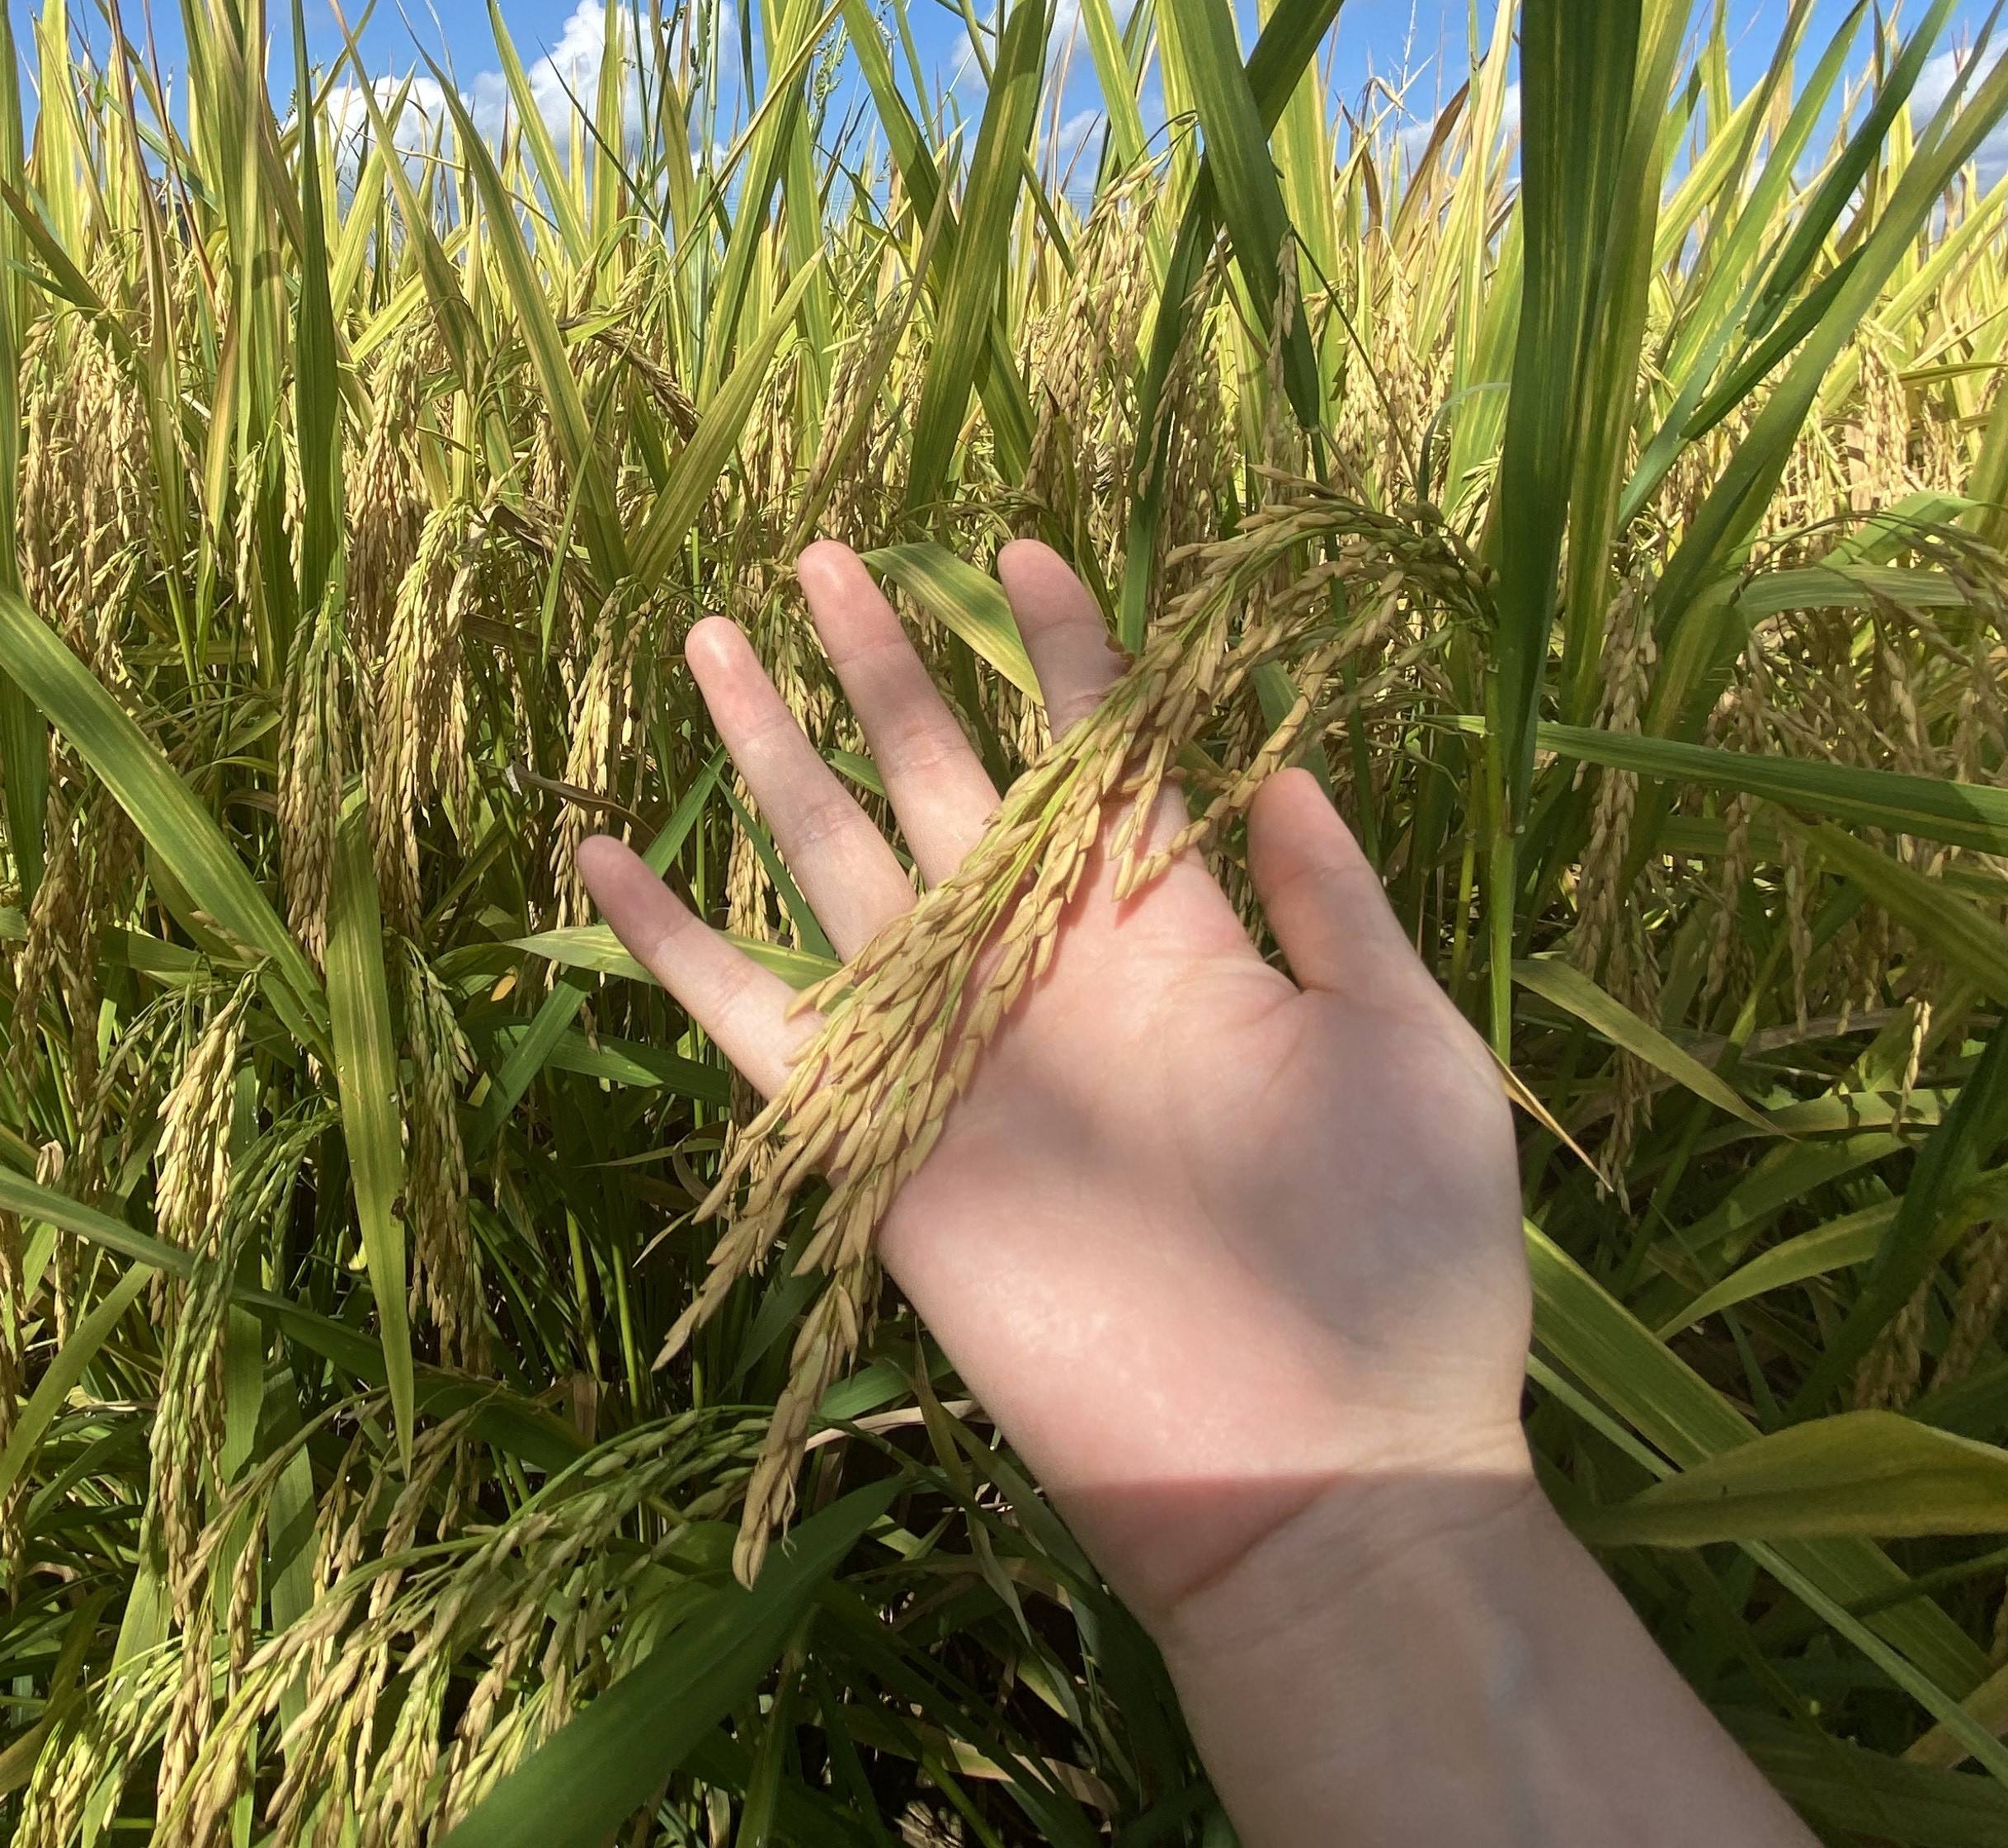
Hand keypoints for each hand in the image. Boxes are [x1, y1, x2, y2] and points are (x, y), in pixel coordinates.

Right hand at [577, 539, 1533, 1633]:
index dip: (1064, 651)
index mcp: (1174, 940)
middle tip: (824, 553)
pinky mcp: (876, 1142)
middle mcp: (1046, 973)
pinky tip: (602, 853)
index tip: (1021, 543)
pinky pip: (748, 1019)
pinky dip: (669, 940)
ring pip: (836, 861)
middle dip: (886, 664)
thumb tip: (1280, 756)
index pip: (1098, 756)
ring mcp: (954, 1050)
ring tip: (710, 635)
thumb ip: (1340, 904)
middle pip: (943, 778)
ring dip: (771, 750)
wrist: (1319, 1464)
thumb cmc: (1398, 1262)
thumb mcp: (1405, 1047)